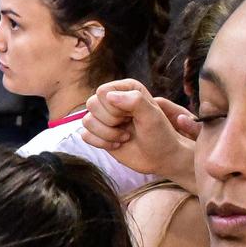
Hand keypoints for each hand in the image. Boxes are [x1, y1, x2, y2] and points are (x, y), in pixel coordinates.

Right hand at [82, 79, 198, 182]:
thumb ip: (135, 101)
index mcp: (126, 89)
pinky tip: (117, 144)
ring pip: (87, 121)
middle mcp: (113, 100)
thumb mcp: (152, 116)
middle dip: (110, 121)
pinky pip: (85, 135)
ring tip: (125, 137)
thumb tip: (109, 96)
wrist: (161, 157)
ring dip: (107, 134)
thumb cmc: (160, 135)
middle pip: (91, 104)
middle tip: (128, 126)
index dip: (114, 107)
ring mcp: (104, 117)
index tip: (131, 116)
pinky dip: (101, 143)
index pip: (103, 92)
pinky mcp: (99, 133)